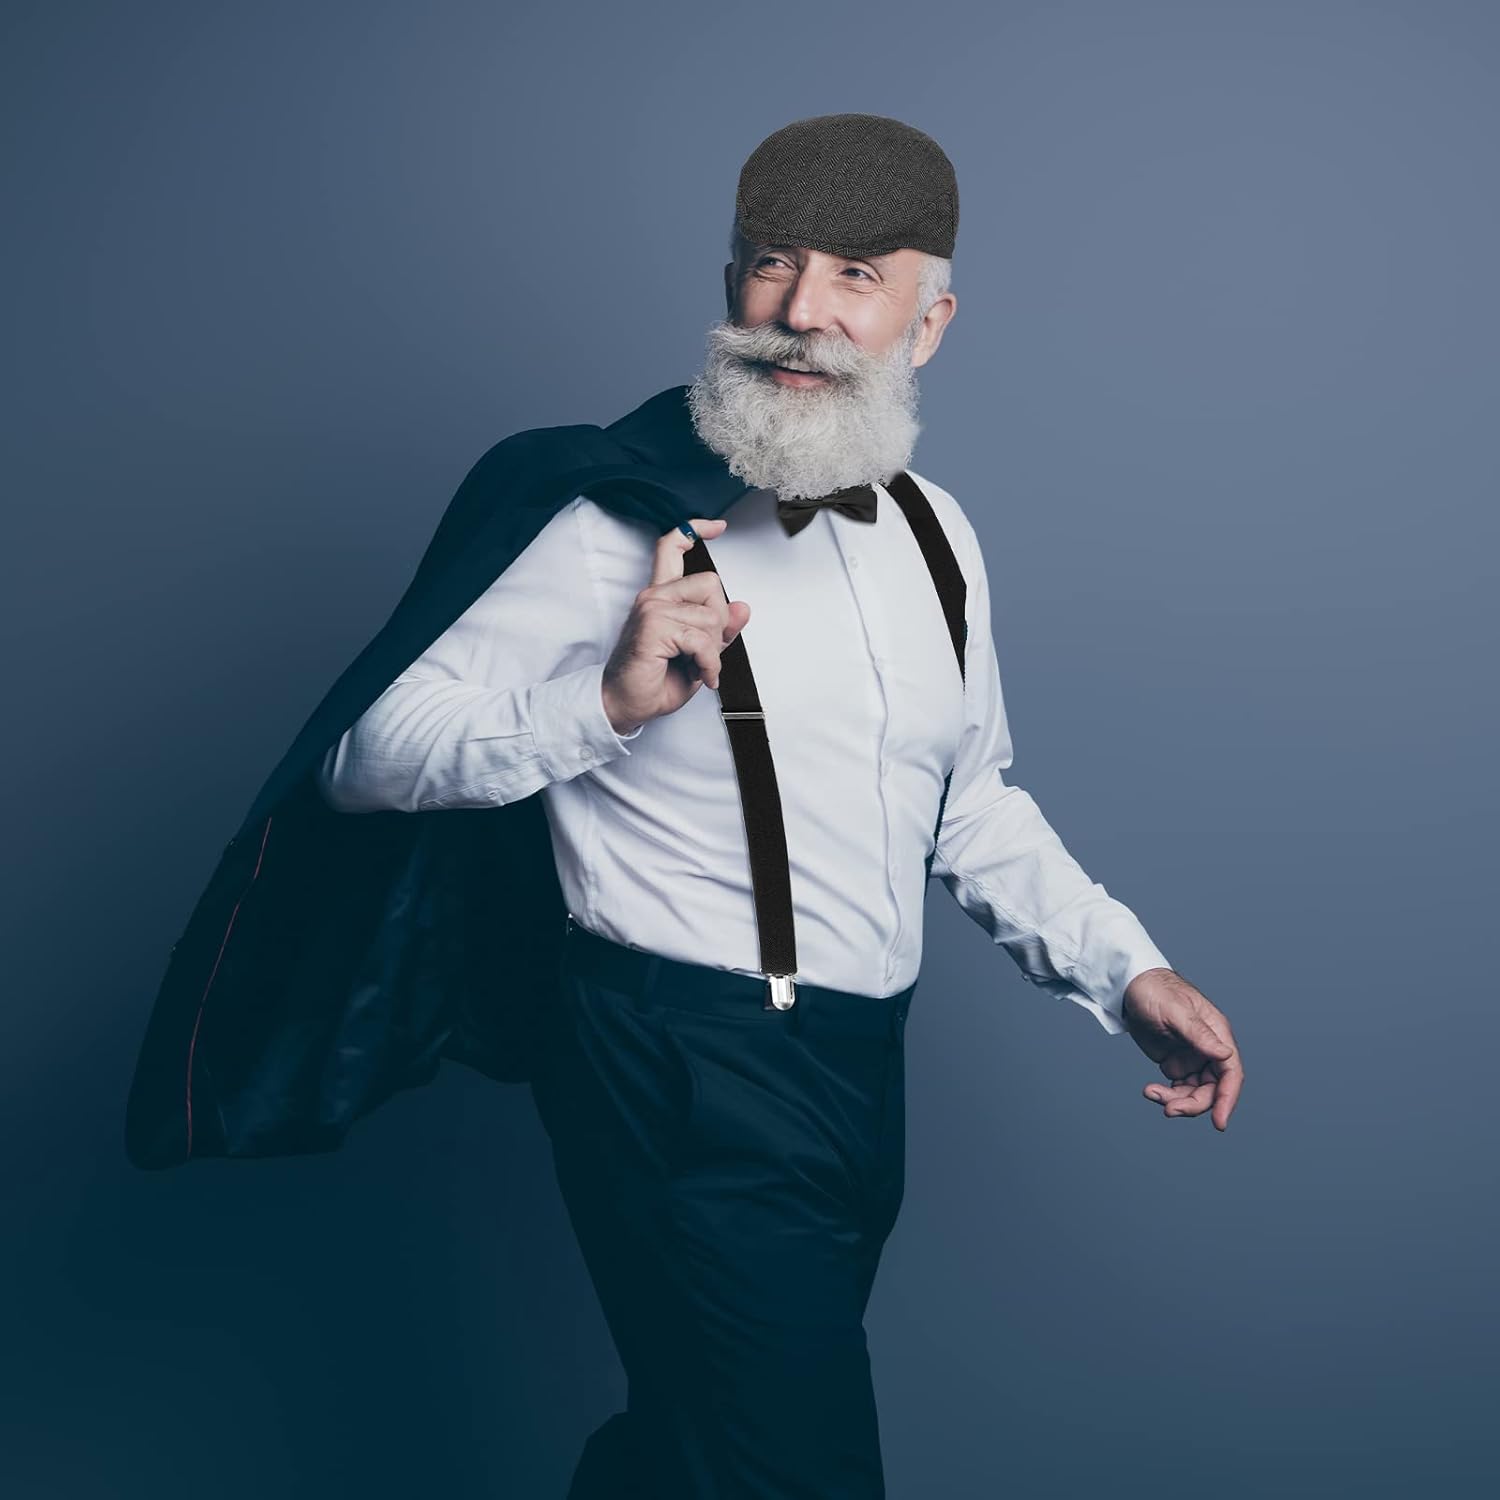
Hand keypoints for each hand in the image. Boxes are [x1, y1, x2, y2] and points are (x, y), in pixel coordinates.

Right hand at [600, 518, 751, 733]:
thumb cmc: (655, 680)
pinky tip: (701, 675)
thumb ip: (720, 630)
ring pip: (710, 617)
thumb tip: (743, 607)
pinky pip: (702, 640)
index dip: (694, 530)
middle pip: (710, 584)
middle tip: (706, 650)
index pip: (671, 547)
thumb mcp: (699, 653)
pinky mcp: (654, 627)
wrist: (625, 705)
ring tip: (698, 666)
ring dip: (713, 650)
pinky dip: (709, 663)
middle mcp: (654, 596)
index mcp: (661, 596)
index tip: (718, 526)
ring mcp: (652, 609)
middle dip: (719, 622)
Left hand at [1122, 967, 1242, 1129]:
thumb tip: (1225, 1054)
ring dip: (1177, 1101)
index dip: (1228, 1099)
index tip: (1219, 1122)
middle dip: (1194, 1104)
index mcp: (1217, 1034)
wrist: (1130, 986)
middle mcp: (1209, 1049)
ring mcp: (1193, 1058)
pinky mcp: (1176, 1063)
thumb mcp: (1175, 1011)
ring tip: (1152, 1093)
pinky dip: (1167, 1095)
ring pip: (1195, 1093)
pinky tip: (1150, 1090)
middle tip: (1169, 1109)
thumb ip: (1199, 1034)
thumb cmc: (1155, 991)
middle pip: (1213, 1089)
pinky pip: (1178, 1089)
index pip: (1231, 1073)